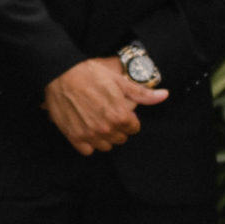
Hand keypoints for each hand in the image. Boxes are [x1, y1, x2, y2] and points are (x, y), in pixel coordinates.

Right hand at [43, 57, 166, 154]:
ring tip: (95, 122)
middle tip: (106, 114)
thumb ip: (142, 93)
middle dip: (116, 128)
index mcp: (120, 116)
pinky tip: (85, 129)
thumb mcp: (119, 81)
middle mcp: (106, 128)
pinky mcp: (73, 136)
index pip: (133, 129)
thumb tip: (164, 95)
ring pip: (105, 146)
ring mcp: (89, 133)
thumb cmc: (90, 74)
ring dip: (103, 137)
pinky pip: (87, 150)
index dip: (128, 119)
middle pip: (120, 138)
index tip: (119, 111)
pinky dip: (87, 143)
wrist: (60, 73)